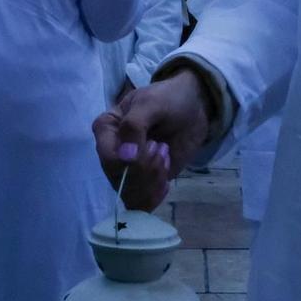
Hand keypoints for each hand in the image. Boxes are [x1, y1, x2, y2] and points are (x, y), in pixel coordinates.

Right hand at [91, 71, 212, 210]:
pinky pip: (140, 201)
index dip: (129, 159)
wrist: (194, 108)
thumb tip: (125, 157)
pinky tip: (165, 182)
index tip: (154, 145)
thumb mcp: (151, 104)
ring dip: (152, 181)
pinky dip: (154, 196)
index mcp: (106, 129)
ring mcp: (128, 169)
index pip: (107, 155)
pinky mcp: (144, 182)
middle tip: (163, 149)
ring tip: (166, 156)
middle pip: (117, 177)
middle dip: (145, 170)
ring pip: (128, 192)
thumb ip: (134, 126)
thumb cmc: (169, 99)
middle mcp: (113, 152)